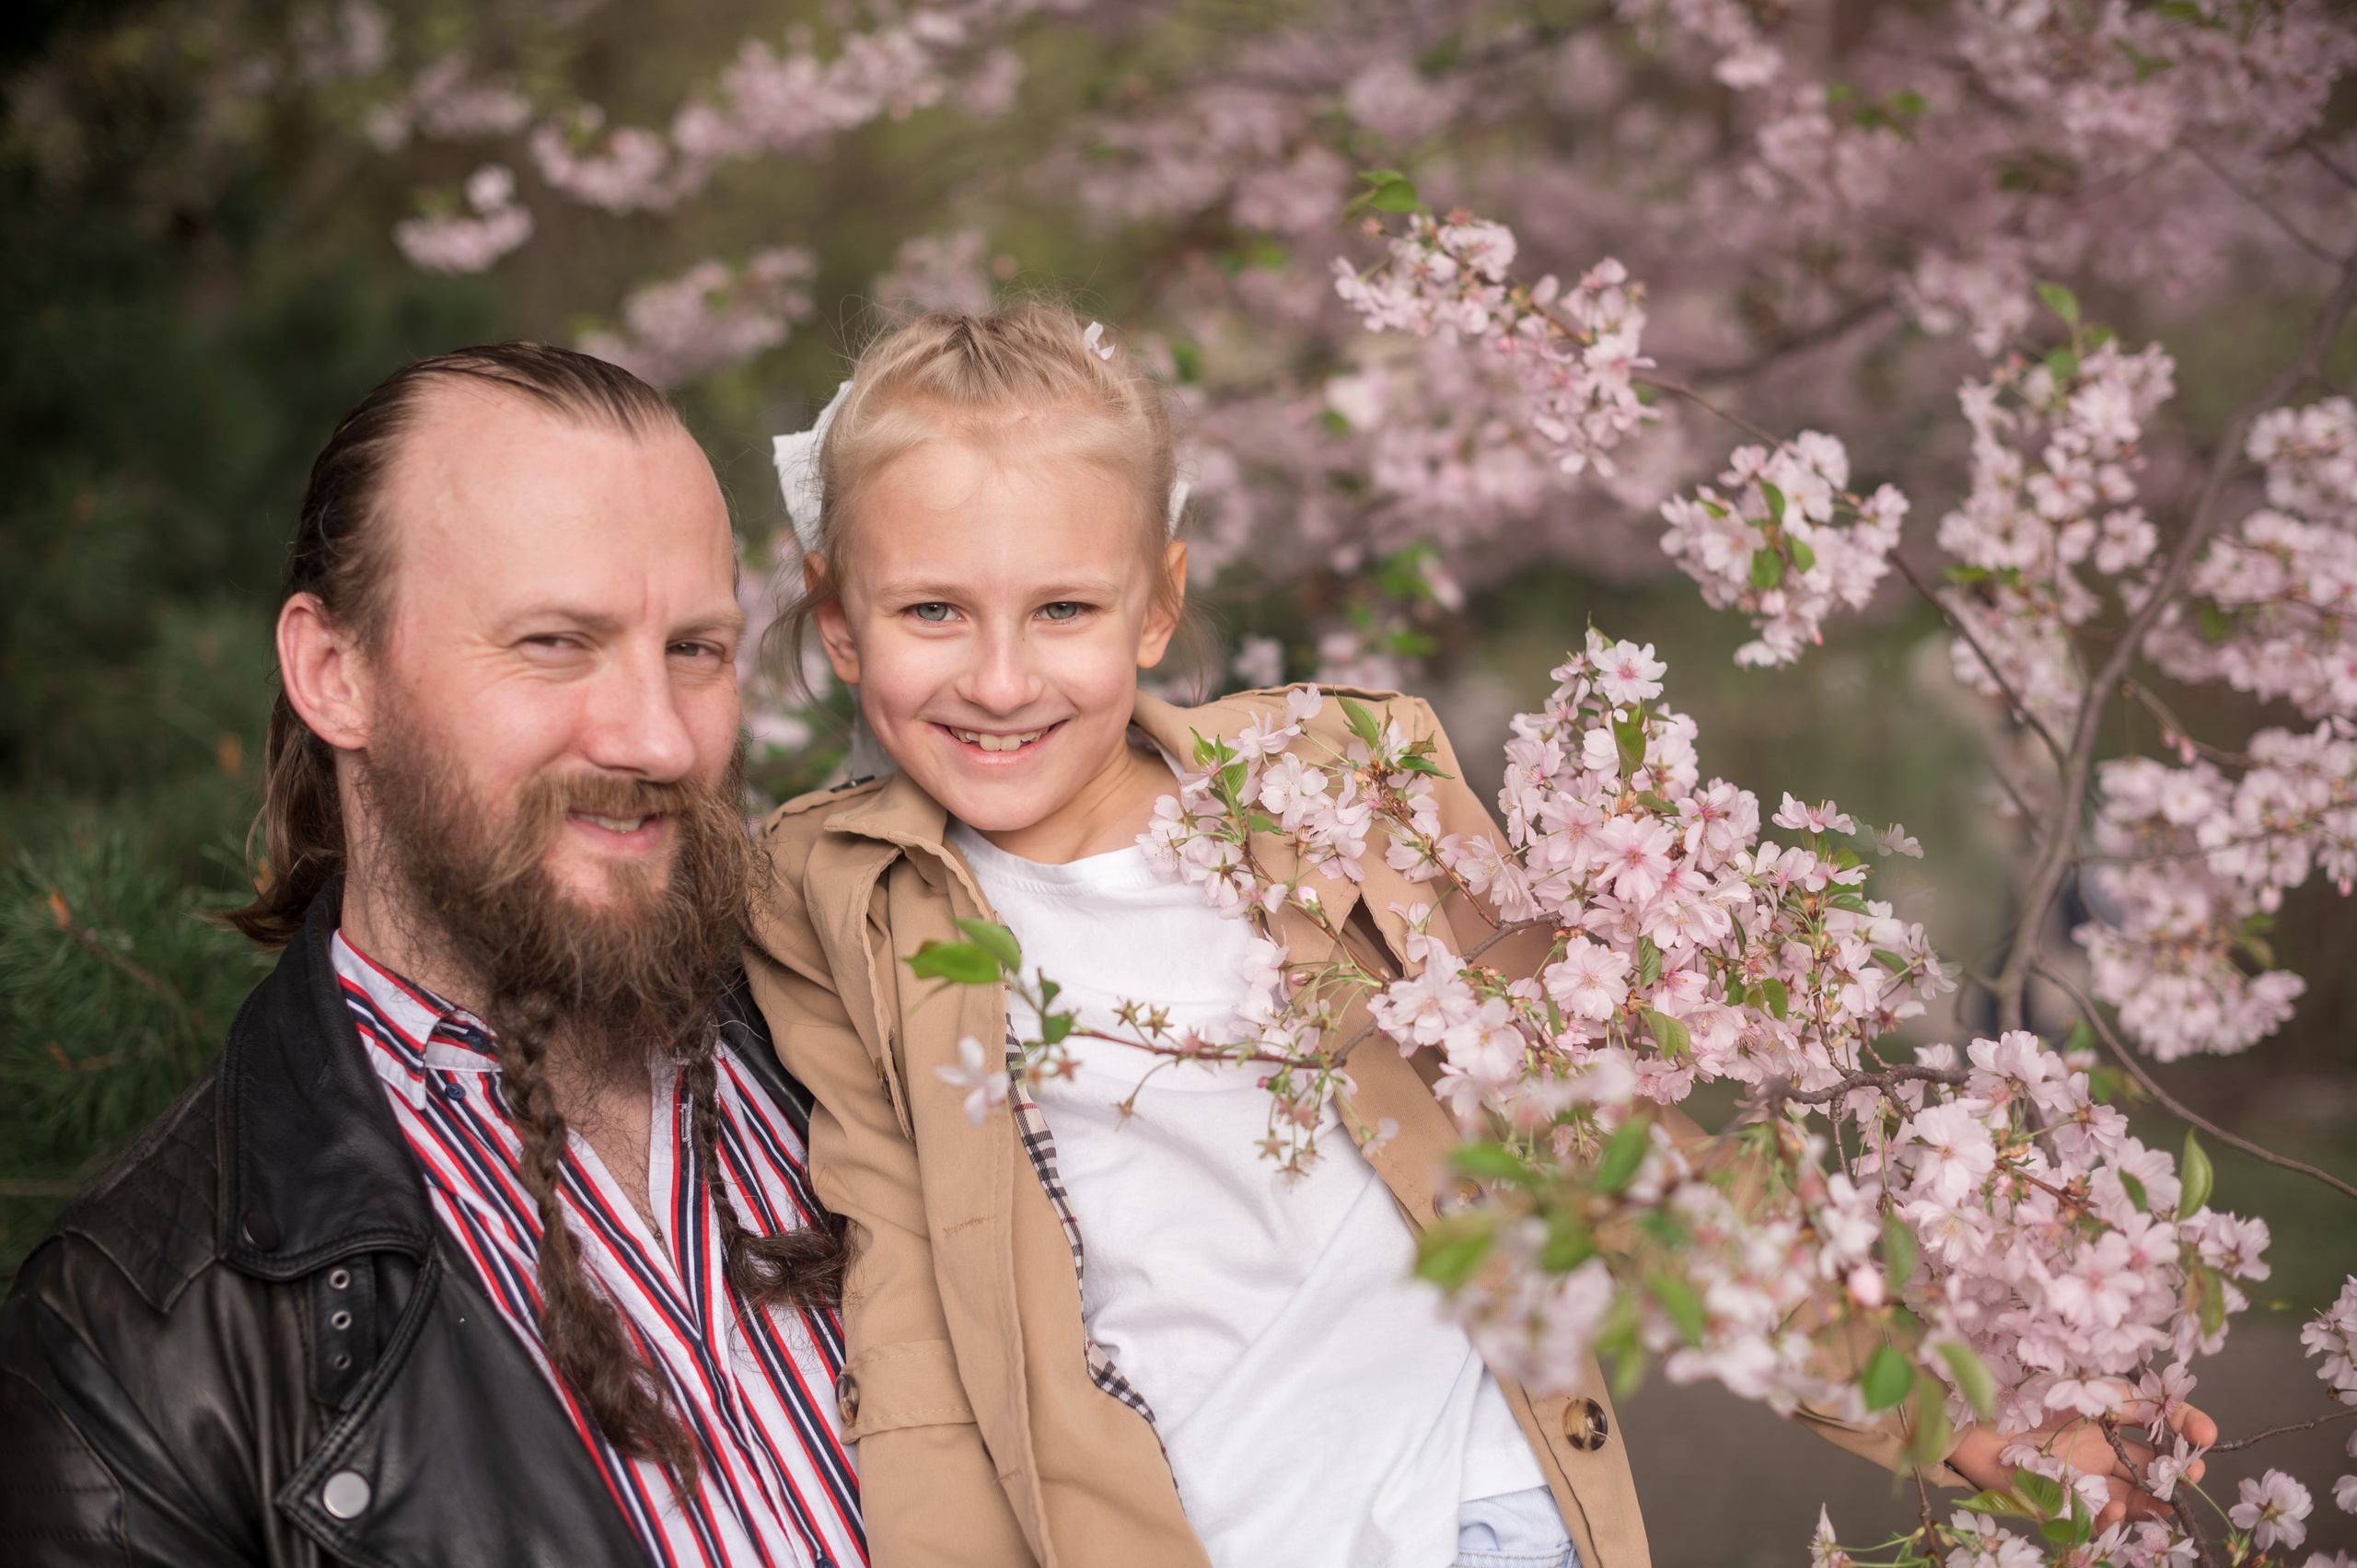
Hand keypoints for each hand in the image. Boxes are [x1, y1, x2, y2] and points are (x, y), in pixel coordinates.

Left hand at [1944, 1395, 2218, 1529]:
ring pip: (2135, 1498)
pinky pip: (2096, 1519)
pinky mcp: (2064, 1504)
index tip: (2205, 1432)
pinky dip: (2113, 1519)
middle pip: (2154, 1467)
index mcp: (2106, 1416)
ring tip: (2167, 1501)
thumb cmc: (2013, 1396)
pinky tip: (2119, 1508)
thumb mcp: (2071, 1384)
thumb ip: (2116, 1392)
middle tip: (2190, 1472)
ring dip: (2155, 1502)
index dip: (2185, 1426)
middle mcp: (2103, 1450)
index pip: (2159, 1421)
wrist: (1963, 1419)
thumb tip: (2165, 1401)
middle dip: (2179, 1472)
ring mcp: (2086, 1479)